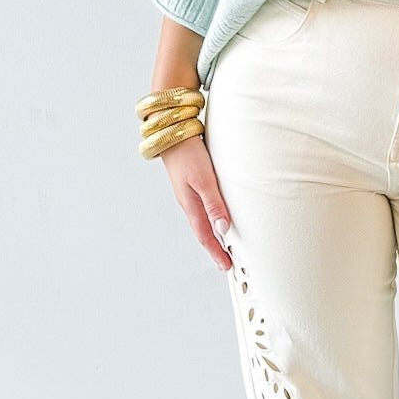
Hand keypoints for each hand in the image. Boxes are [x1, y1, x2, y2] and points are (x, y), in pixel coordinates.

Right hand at [160, 133, 234, 269]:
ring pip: (202, 221)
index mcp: (190, 205)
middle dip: (214, 249)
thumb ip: (214, 204)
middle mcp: (188, 202)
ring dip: (212, 236)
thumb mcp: (204, 179)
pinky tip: (215, 218)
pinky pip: (201, 209)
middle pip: (203, 232)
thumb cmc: (188, 153)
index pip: (206, 235)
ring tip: (222, 246)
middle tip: (225, 262)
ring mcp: (188, 194)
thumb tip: (222, 228)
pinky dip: (210, 220)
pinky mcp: (190, 184)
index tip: (226, 266)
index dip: (216, 252)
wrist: (172, 133)